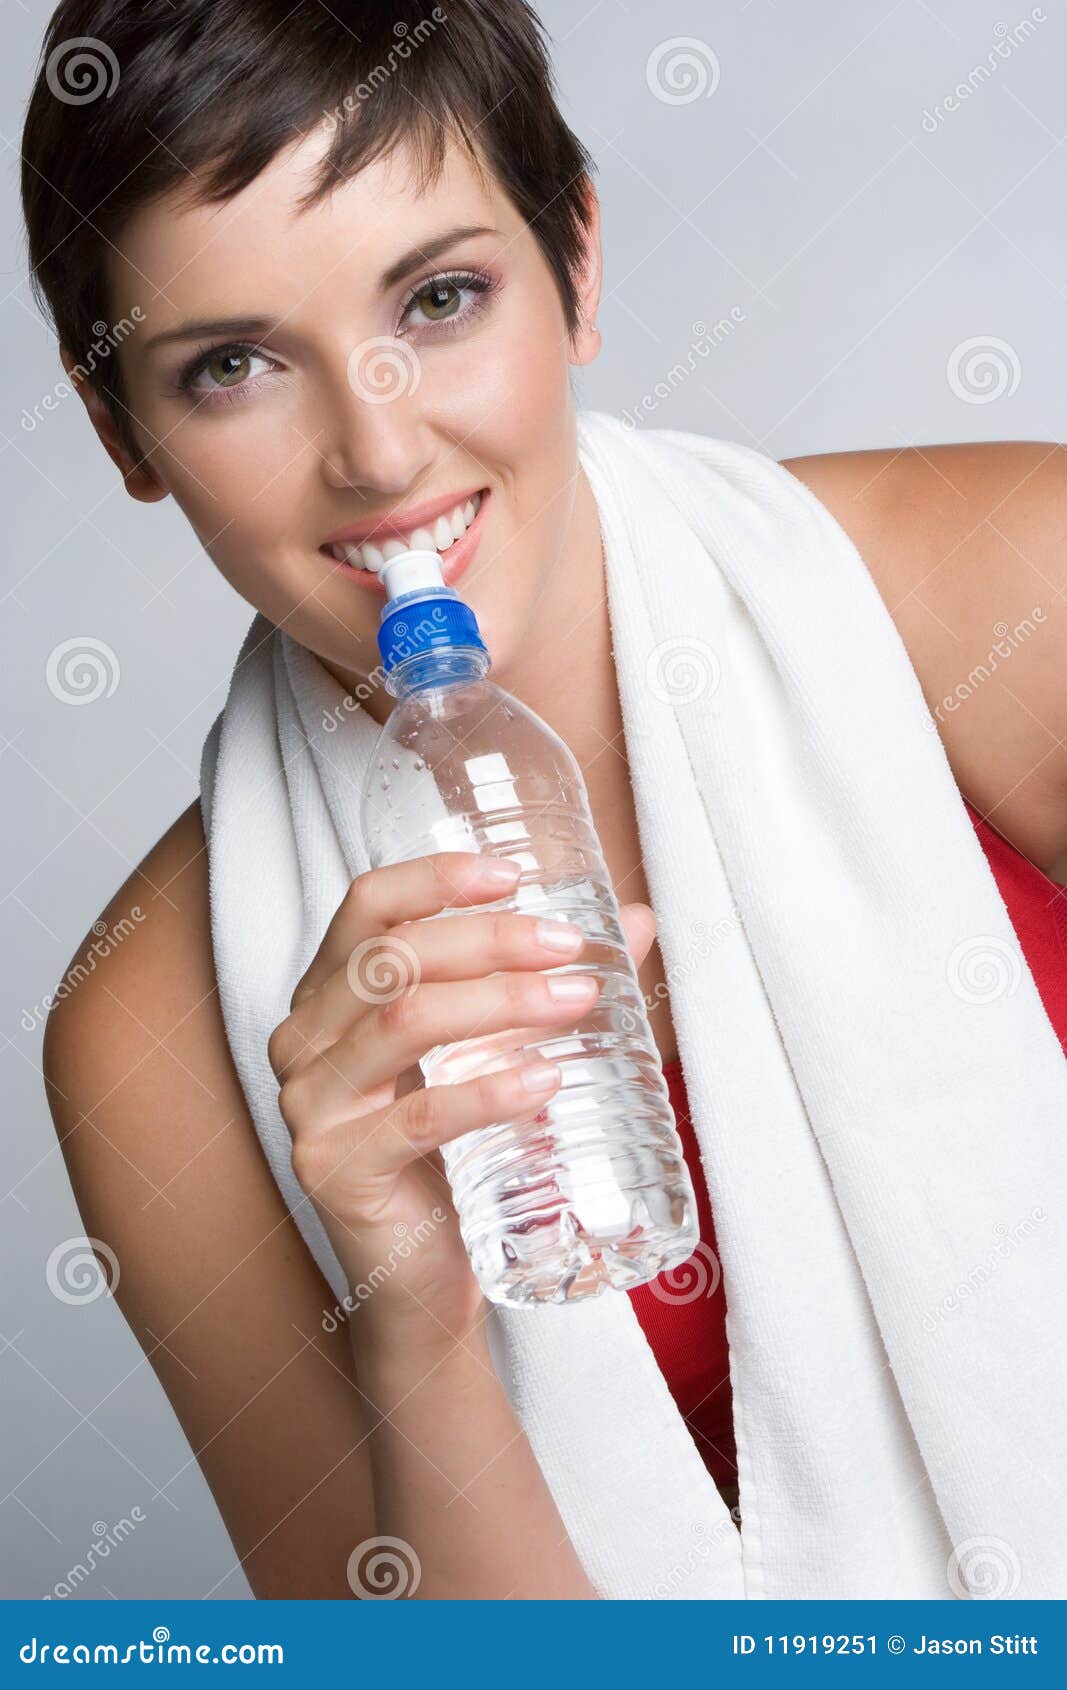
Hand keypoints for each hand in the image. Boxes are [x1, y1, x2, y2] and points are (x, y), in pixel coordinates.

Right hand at [267, 852, 656, 1350]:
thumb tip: (637, 922)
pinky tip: (544, 1083)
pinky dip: (487, 1092)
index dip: (434, 878)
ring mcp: (311, 1106)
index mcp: (329, 995)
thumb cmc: (456, 1153)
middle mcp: (303, 1039)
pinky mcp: (336, 1169)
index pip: (366, 907)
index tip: (511, 874)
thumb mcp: (497, 1053)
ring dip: (499, 1002)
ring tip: (576, 1001)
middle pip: (392, 956)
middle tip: (571, 949)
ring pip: (402, 1021)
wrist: (424, 1280)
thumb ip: (550, 985)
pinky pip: (417, 1117)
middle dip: (490, 940)